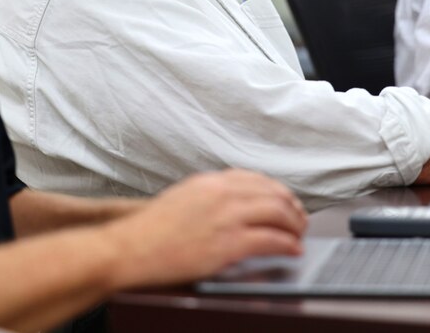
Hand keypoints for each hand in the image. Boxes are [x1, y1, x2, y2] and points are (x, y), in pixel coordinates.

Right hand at [100, 169, 306, 288]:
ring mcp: (227, 217)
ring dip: (295, 225)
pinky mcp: (229, 243)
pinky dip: (288, 245)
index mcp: (210, 182)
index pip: (256, 179)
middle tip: (300, 220)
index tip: (286, 201)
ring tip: (299, 235)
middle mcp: (222, 194)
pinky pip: (271, 240)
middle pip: (273, 193)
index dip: (277, 191)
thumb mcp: (182, 198)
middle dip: (292, 207)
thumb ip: (209, 196)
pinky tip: (293, 250)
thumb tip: (232, 204)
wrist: (129, 248)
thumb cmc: (149, 230)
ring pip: (278, 213)